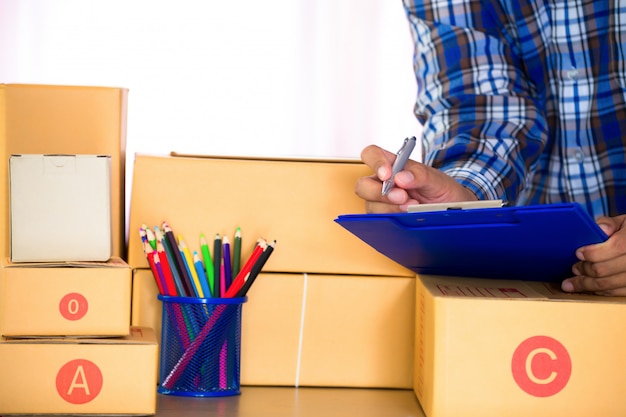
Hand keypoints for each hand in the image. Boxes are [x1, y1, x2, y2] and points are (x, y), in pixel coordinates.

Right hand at [355, 144, 477, 212]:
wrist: (452, 209)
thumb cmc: (441, 189)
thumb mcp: (436, 179)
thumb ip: (420, 175)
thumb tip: (401, 177)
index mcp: (393, 165)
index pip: (371, 154)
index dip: (375, 163)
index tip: (387, 174)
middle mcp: (383, 183)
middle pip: (363, 185)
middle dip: (380, 193)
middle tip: (402, 197)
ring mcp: (382, 202)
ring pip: (370, 205)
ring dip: (390, 208)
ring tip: (412, 207)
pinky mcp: (386, 218)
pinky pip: (379, 220)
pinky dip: (393, 219)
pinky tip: (407, 217)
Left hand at [562, 215, 625, 295]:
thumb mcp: (624, 223)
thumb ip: (610, 224)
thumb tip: (600, 228)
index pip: (616, 247)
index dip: (594, 252)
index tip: (579, 253)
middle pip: (605, 270)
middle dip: (585, 270)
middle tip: (574, 268)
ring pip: (609, 285)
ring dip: (587, 284)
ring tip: (573, 283)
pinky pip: (616, 293)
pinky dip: (600, 291)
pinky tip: (589, 288)